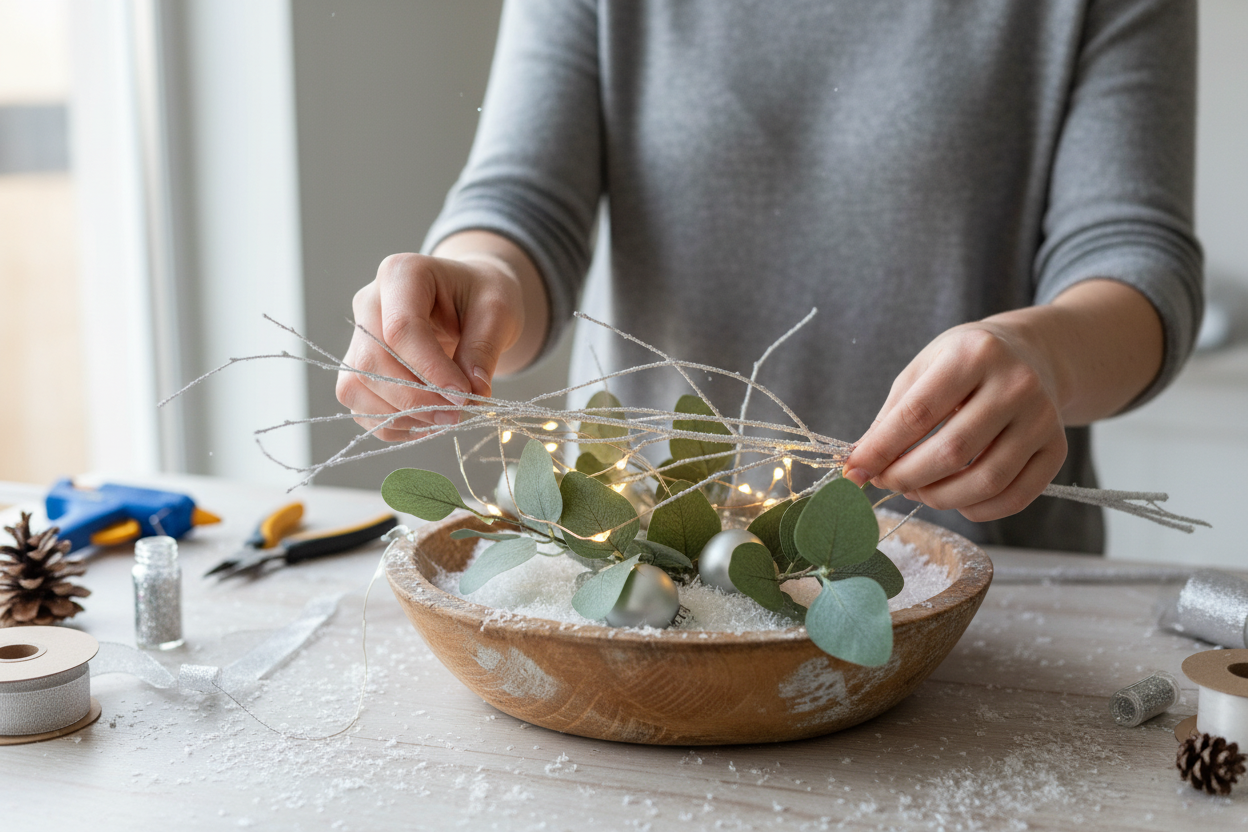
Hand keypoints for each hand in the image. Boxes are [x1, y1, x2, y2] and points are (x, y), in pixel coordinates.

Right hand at [335, 251, 524, 440]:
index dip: (431, 370)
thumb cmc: (480, 297)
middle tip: (458, 415)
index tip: (464, 397)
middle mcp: (369, 302)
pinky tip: (427, 422)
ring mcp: (357, 336)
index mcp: (402, 274)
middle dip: (416, 398)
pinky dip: (391, 424)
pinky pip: (359, 406)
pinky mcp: (358, 367)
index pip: (402, 329)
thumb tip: (472, 395)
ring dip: (400, 415)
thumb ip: (483, 349)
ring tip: (445, 419)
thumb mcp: (497, 312)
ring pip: (356, 387)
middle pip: (372, 361)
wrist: (466, 298)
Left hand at [842, 320, 1068, 521]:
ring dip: (939, 497)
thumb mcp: (922, 370)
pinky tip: (955, 498)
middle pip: (951, 452)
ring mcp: (1042, 418)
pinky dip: (976, 510)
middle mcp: (1016, 384)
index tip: (853, 472)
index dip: (880, 450)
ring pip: (984, 481)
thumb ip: (892, 416)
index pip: (917, 414)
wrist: (1031, 354)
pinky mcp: (1057, 448)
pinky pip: (1014, 497)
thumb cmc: (964, 364)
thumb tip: (860, 465)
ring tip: (917, 488)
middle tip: (886, 481)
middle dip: (906, 477)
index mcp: (973, 354)